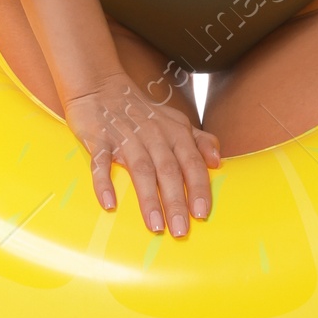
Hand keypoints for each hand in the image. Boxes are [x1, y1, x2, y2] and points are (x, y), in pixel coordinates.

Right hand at [63, 71, 220, 235]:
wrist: (100, 86)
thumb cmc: (142, 112)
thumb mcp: (176, 121)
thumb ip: (200, 141)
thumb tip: (218, 162)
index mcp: (175, 132)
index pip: (192, 163)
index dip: (198, 188)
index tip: (202, 214)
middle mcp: (153, 135)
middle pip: (168, 171)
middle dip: (176, 202)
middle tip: (180, 231)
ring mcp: (125, 137)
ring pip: (140, 170)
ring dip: (148, 199)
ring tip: (154, 226)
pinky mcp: (99, 139)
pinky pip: (101, 163)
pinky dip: (104, 183)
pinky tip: (109, 204)